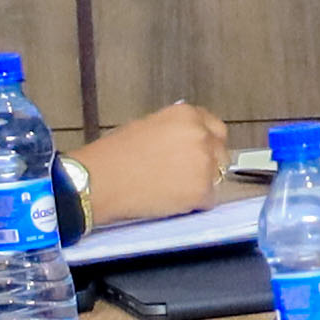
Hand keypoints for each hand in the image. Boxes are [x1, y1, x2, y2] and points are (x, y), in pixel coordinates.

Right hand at [73, 99, 231, 220]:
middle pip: (220, 152)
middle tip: (185, 174)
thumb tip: (186, 139)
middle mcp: (200, 135)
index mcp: (186, 115)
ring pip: (217, 177)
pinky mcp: (202, 191)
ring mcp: (204, 164)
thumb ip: (175, 130)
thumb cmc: (114, 155)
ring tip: (171, 188)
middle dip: (208, 163)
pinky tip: (170, 200)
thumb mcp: (147, 127)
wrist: (100, 181)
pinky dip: (194, 203)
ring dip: (201, 183)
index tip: (200, 152)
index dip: (207, 142)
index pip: (215, 128)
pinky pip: (208, 200)